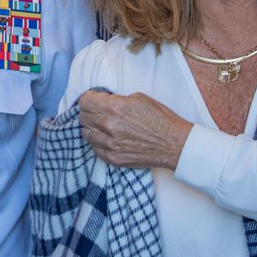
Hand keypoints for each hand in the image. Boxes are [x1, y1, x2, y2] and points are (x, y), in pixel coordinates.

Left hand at [77, 90, 191, 169]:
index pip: (84, 101)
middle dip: (89, 112)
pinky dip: (98, 143)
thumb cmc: (160, 118)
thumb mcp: (138, 98)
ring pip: (85, 133)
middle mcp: (108, 125)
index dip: (88, 99)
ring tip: (102, 126)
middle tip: (98, 112)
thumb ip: (116, 99)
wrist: (174, 144)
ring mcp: (109, 144)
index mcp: (114, 107)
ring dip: (92, 128)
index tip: (91, 100)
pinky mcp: (113, 158)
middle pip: (82, 117)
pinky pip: (94, 148)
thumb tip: (102, 101)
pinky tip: (108, 139)